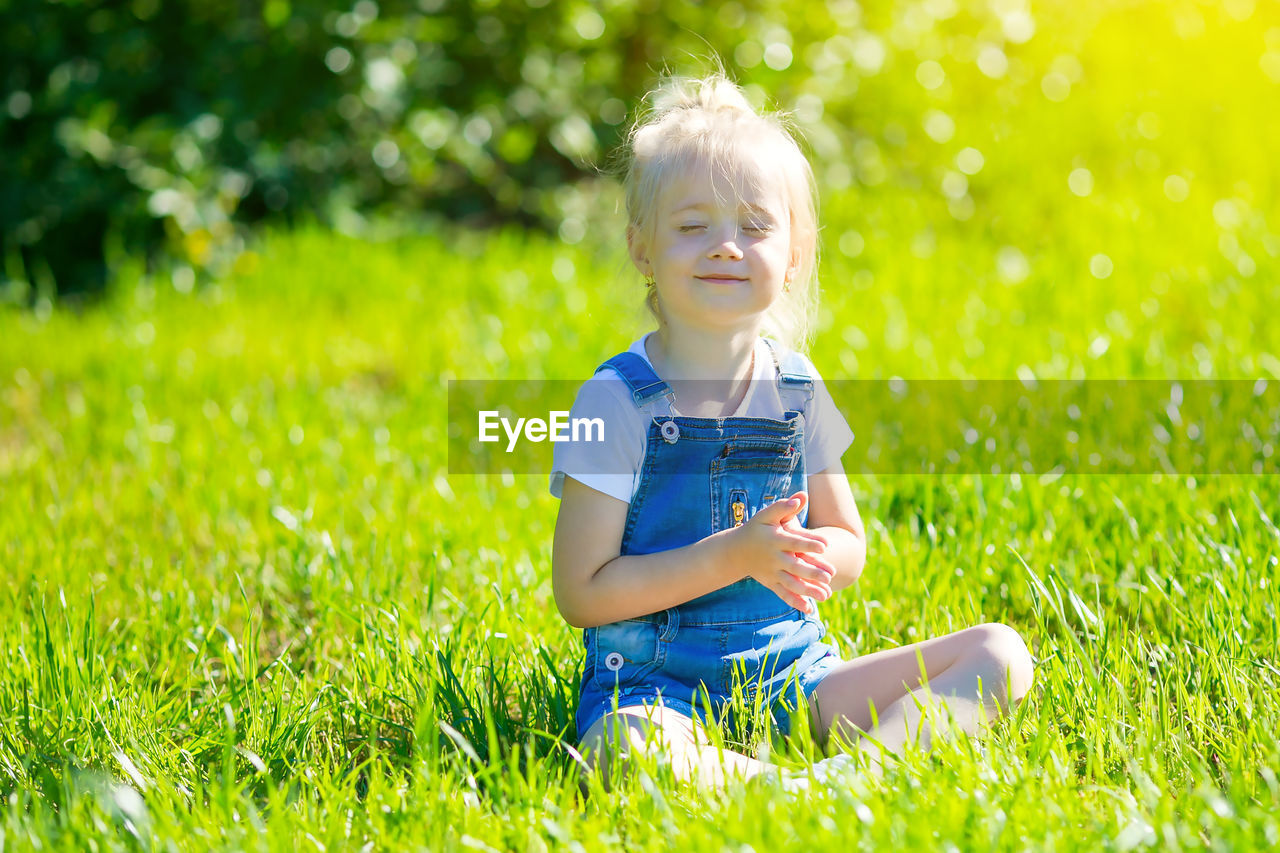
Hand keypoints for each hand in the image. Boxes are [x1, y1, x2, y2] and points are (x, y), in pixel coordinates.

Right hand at [724, 491, 834, 612]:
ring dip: (808, 591)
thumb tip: (802, 496)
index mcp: (775, 540)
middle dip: (812, 572)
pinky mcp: (771, 583)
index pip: (794, 542)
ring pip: (792, 584)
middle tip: (830, 575)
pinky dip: (795, 602)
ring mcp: (772, 573)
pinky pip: (783, 594)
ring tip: (826, 595)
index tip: (825, 545)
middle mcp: (774, 558)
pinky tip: (809, 609)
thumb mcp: (766, 515)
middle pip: (795, 566)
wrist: (735, 551)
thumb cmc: (755, 529)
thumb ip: (784, 506)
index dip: (809, 543)